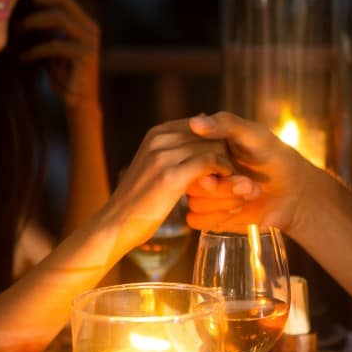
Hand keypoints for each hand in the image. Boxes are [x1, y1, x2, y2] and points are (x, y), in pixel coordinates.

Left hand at [20, 0, 100, 108]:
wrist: (79, 103)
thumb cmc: (65, 77)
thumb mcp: (55, 50)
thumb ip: (49, 32)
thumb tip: (26, 14)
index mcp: (85, 24)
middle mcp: (90, 30)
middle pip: (63, 1)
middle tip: (21, 5)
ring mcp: (89, 42)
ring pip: (59, 18)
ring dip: (34, 21)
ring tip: (19, 29)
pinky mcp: (85, 56)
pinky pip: (55, 45)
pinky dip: (36, 50)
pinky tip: (25, 57)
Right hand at [101, 119, 234, 249]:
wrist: (115, 225)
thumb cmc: (138, 203)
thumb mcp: (154, 169)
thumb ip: (174, 153)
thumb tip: (198, 140)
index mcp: (157, 133)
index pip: (201, 126)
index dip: (217, 143)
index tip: (225, 163)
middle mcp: (160, 138)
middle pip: (210, 135)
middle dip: (226, 152)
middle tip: (236, 173)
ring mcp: (164, 155)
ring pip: (213, 146)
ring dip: (228, 164)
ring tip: (235, 181)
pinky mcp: (171, 175)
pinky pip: (210, 163)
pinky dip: (223, 173)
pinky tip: (224, 186)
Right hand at [186, 112, 322, 233]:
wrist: (293, 192)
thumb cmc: (275, 157)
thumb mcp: (255, 135)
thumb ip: (226, 125)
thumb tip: (195, 122)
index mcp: (203, 147)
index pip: (185, 156)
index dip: (207, 165)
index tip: (232, 166)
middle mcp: (199, 170)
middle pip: (190, 183)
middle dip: (222, 188)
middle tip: (248, 184)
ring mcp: (202, 193)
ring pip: (194, 203)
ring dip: (225, 202)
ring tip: (249, 193)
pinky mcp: (208, 215)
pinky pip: (196, 220)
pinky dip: (218, 217)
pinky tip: (239, 209)